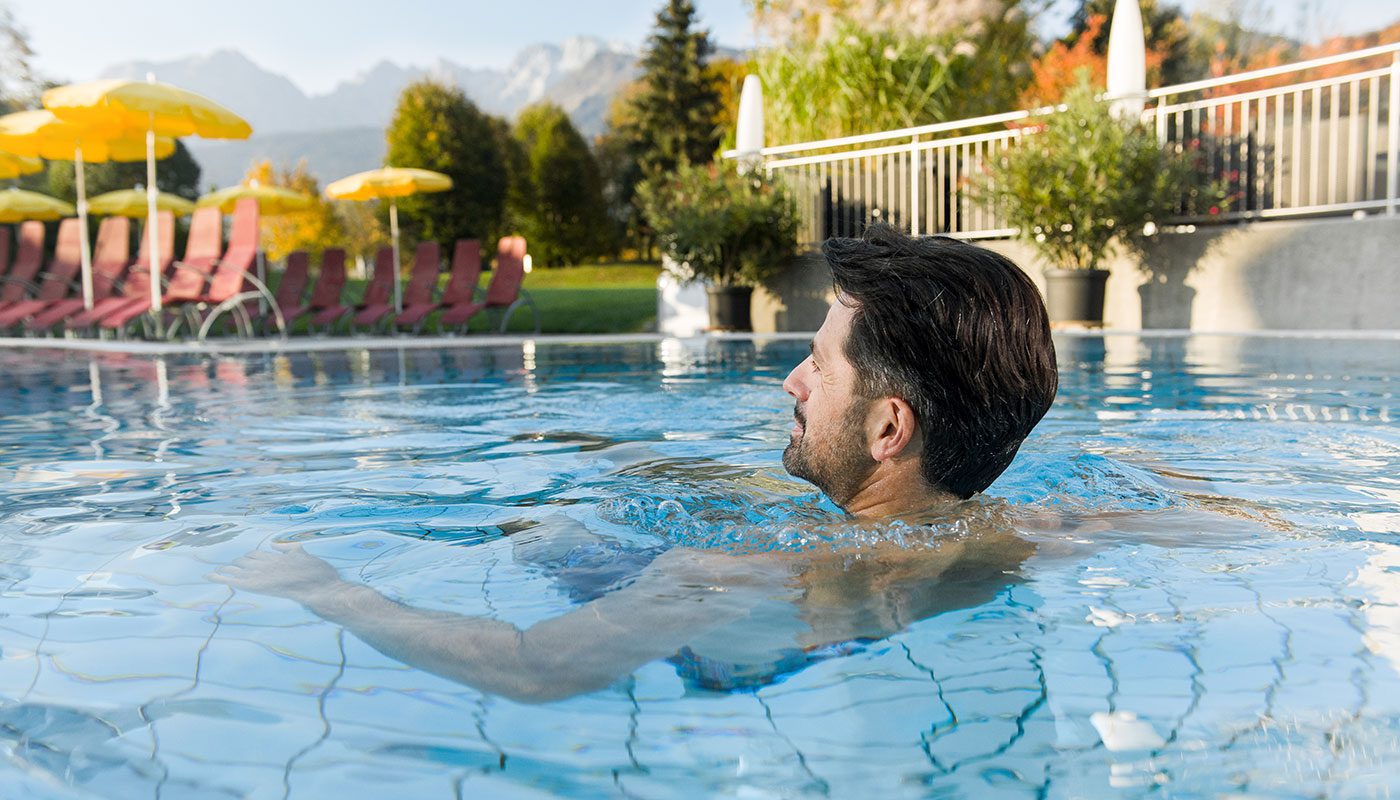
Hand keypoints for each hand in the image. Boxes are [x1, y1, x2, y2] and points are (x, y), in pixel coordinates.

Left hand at [210, 542, 342, 603]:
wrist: (322, 589)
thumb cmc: (321, 576)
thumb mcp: (308, 557)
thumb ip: (292, 550)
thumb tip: (278, 544)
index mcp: (279, 556)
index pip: (258, 554)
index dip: (249, 557)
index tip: (243, 561)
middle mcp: (267, 562)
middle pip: (244, 560)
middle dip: (236, 563)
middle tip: (227, 567)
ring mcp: (260, 573)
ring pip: (235, 568)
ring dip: (224, 569)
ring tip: (213, 571)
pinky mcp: (255, 585)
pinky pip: (231, 579)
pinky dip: (218, 577)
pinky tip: (208, 576)